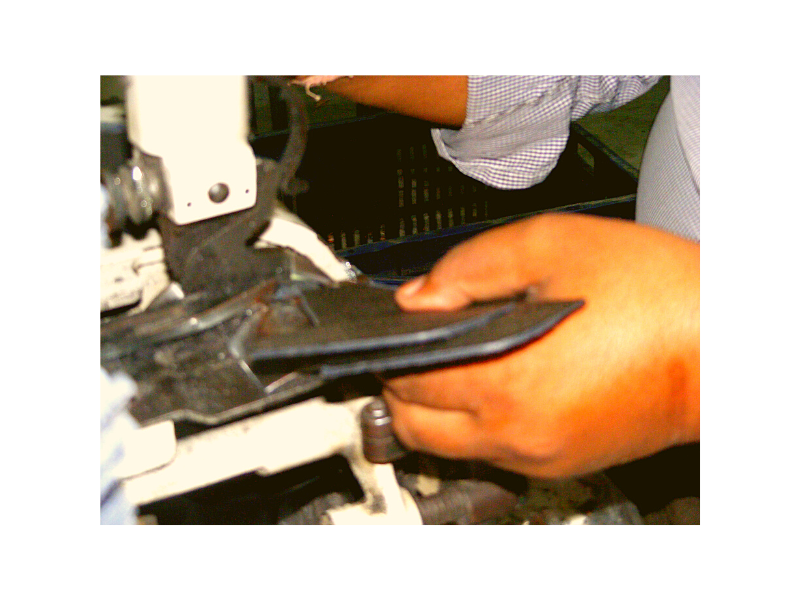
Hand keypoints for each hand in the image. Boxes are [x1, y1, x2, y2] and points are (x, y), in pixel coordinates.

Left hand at [382, 212, 699, 478]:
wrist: (722, 343)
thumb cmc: (653, 292)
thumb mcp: (552, 245)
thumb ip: (468, 268)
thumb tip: (417, 297)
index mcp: (508, 380)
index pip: (406, 382)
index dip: (392, 350)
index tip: (395, 331)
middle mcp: (518, 433)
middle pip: (413, 429)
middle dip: (402, 387)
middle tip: (418, 349)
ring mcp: (539, 457)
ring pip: (448, 448)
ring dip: (435, 410)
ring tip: (458, 363)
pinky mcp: (561, 464)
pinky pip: (492, 453)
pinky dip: (477, 423)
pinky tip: (500, 382)